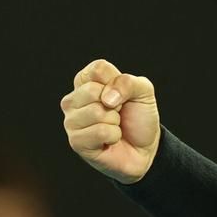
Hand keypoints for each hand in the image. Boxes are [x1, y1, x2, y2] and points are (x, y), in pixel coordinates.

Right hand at [61, 58, 160, 183]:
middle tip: (118, 112)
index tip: (121, 95)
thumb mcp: (143, 91)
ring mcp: (72, 121)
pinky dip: (113, 135)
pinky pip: (100, 132)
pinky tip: (110, 139)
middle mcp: (73, 100)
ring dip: (114, 121)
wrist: (144, 148)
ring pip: (96, 112)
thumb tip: (106, 97)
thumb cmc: (139, 116)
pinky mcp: (76, 142)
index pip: (97, 69)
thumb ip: (127, 82)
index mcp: (86, 81)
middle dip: (116, 103)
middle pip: (92, 90)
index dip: (116, 82)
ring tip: (114, 126)